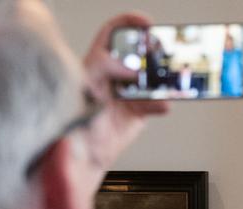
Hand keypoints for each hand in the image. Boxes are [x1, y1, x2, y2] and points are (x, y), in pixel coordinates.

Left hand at [82, 14, 168, 168]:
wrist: (85, 150)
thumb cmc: (74, 117)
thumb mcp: (83, 83)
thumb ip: (102, 67)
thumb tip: (127, 67)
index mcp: (97, 63)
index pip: (112, 34)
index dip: (129, 24)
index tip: (146, 24)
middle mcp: (114, 75)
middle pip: (137, 54)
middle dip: (151, 50)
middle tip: (160, 51)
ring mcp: (128, 92)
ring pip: (150, 78)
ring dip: (161, 78)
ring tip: (167, 79)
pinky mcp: (138, 111)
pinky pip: (155, 103)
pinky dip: (161, 104)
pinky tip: (163, 104)